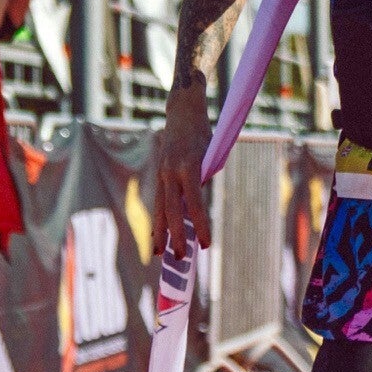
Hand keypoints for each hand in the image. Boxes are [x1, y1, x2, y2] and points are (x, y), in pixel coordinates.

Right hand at [153, 101, 212, 252]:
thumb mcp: (213, 154)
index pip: (195, 204)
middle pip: (173, 210)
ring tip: (161, 254)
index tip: (206, 244)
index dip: (201, 225)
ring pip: (161, 208)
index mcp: (189, 167)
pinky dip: (159, 220)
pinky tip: (158, 236)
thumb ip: (207, 178)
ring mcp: (162, 173)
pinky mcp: (159, 175)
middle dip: (177, 235)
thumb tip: (200, 205)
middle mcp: (171, 172)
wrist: (182, 113)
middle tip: (181, 258)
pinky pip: (159, 201)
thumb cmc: (205, 134)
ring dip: (161, 232)